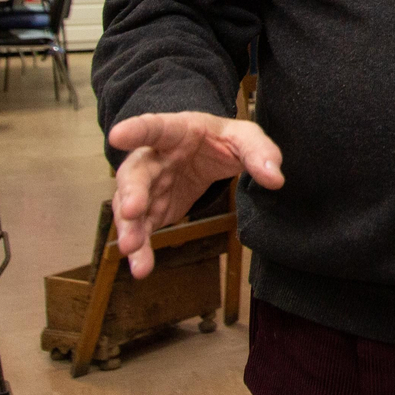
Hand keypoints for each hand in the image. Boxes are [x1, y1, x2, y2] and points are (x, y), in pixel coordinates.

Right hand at [107, 112, 283, 278]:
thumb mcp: (245, 138)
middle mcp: (153, 158)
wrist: (206, 153)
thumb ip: (260, 153)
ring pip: (130, 206)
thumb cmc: (221, 140)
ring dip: (129, 228)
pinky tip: (141, 267)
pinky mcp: (151, 210)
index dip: (137, 129)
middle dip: (131, 192)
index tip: (118, 134)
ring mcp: (148, 186)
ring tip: (131, 250)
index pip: (156, 127)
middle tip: (131, 211)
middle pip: (136, 173)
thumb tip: (276, 179)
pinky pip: (141, 229)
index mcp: (176, 131)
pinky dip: (140, 249)